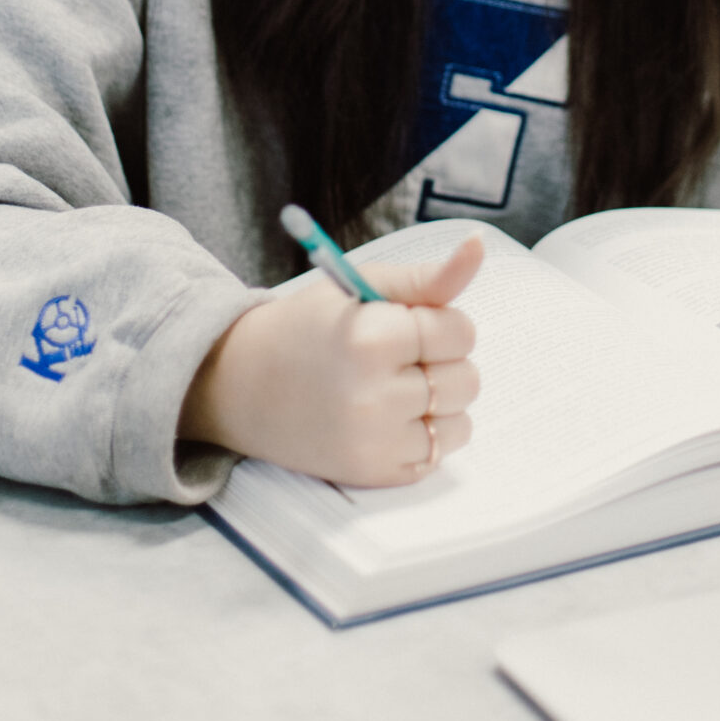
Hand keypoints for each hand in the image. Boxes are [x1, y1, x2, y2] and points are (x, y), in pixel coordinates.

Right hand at [179, 233, 482, 485]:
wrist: (241, 384)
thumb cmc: (308, 327)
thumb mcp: (361, 287)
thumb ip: (426, 276)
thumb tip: (478, 246)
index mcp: (372, 338)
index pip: (460, 331)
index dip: (438, 324)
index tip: (404, 325)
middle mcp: (374, 396)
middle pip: (467, 378)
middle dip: (441, 361)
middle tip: (396, 357)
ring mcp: (373, 442)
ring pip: (461, 421)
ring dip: (438, 402)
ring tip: (393, 387)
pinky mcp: (373, 474)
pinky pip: (439, 455)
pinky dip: (425, 436)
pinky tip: (388, 418)